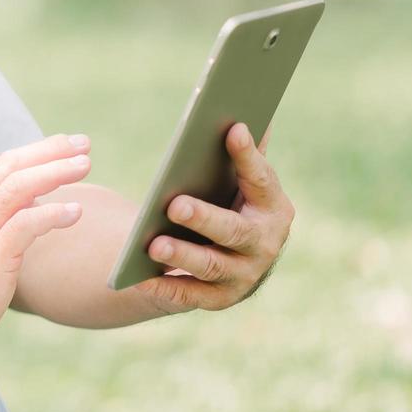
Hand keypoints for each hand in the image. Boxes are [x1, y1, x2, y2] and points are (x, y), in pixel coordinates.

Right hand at [0, 134, 91, 348]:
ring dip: (54, 172)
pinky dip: (51, 214)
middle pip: (9, 166)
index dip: (35, 151)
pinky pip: (25, 226)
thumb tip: (34, 197)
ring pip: (17, 187)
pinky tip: (75, 211)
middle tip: (83, 144)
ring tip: (84, 164)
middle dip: (49, 151)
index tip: (66, 145)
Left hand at [138, 123, 295, 313]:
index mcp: (273, 207)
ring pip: (212, 266)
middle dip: (204, 218)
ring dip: (182, 256)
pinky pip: (191, 296)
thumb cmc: (232, 204)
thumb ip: (242, 153)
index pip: (262, 180)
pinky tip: (139, 279)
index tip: (232, 129)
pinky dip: (165, 288)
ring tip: (152, 245)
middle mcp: (265, 243)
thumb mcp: (240, 180)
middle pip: (234, 230)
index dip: (248, 156)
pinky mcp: (220, 298)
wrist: (236, 258)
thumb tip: (240, 113)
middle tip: (174, 205)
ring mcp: (245, 274)